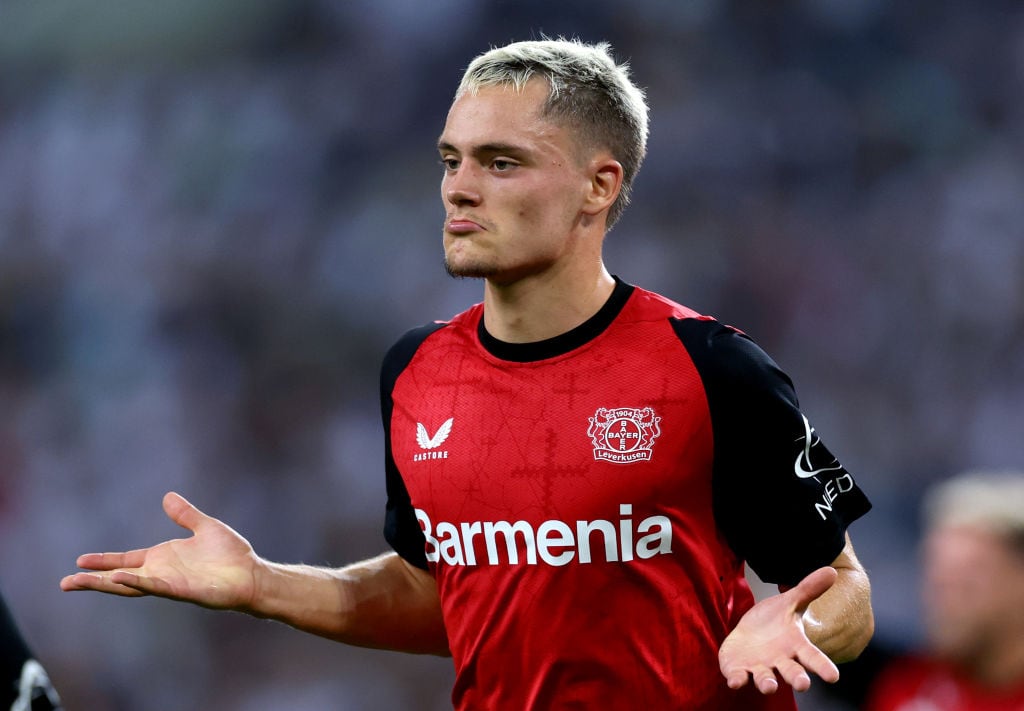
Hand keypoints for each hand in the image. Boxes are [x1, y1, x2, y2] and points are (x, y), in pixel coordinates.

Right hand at [60, 492, 257, 611]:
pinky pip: (155, 587)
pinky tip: (120, 578)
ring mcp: (170, 584)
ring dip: (106, 583)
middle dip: (92, 580)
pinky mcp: (183, 591)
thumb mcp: (204, 527)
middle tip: (65, 583)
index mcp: (163, 559)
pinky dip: (137, 582)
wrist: (252, 574)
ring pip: (131, 586)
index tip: (79, 561)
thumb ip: (185, 515)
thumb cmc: (231, 556)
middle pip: (119, 578)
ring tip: (80, 581)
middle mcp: (161, 573)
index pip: (125, 560)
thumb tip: (167, 496)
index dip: (103, 561)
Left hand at [718, 566, 839, 693]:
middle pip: (792, 672)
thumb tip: (831, 570)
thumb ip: (809, 589)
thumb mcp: (790, 602)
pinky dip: (738, 679)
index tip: (833, 676)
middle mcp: (780, 660)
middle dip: (797, 678)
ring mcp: (760, 667)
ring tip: (770, 686)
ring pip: (766, 679)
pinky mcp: (739, 669)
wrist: (750, 631)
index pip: (812, 657)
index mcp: (795, 645)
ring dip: (768, 683)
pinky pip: (739, 677)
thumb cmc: (775, 620)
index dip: (823, 667)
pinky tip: (736, 681)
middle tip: (803, 684)